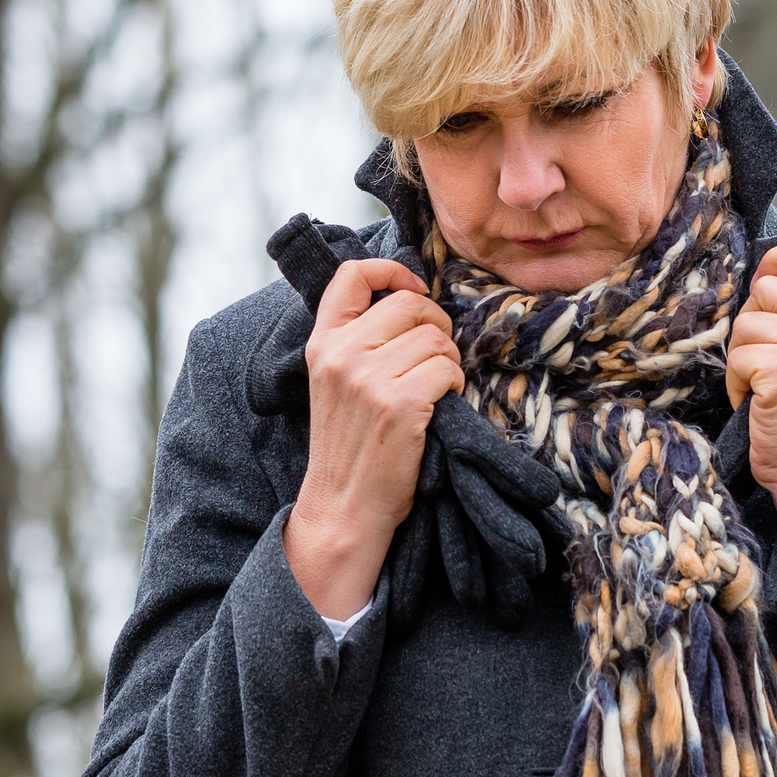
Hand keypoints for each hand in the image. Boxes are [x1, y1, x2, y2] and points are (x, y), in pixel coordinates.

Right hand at [286, 258, 464, 618]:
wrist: (344, 506)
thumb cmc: (350, 445)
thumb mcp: (335, 383)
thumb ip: (357, 341)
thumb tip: (411, 298)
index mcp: (322, 343)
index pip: (351, 275)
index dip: (392, 270)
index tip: (414, 289)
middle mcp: (340, 354)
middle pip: (409, 304)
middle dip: (436, 325)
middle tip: (435, 356)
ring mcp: (368, 378)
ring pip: (435, 339)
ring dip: (447, 362)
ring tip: (434, 389)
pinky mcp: (398, 404)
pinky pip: (446, 369)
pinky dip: (454, 384)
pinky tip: (440, 405)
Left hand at [726, 239, 776, 573]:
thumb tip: (759, 274)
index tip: (765, 288)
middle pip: (763, 290)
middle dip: (751, 329)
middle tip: (768, 369)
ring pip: (744, 325)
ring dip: (742, 361)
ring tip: (766, 392)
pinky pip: (737, 358)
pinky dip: (737, 385)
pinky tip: (759, 406)